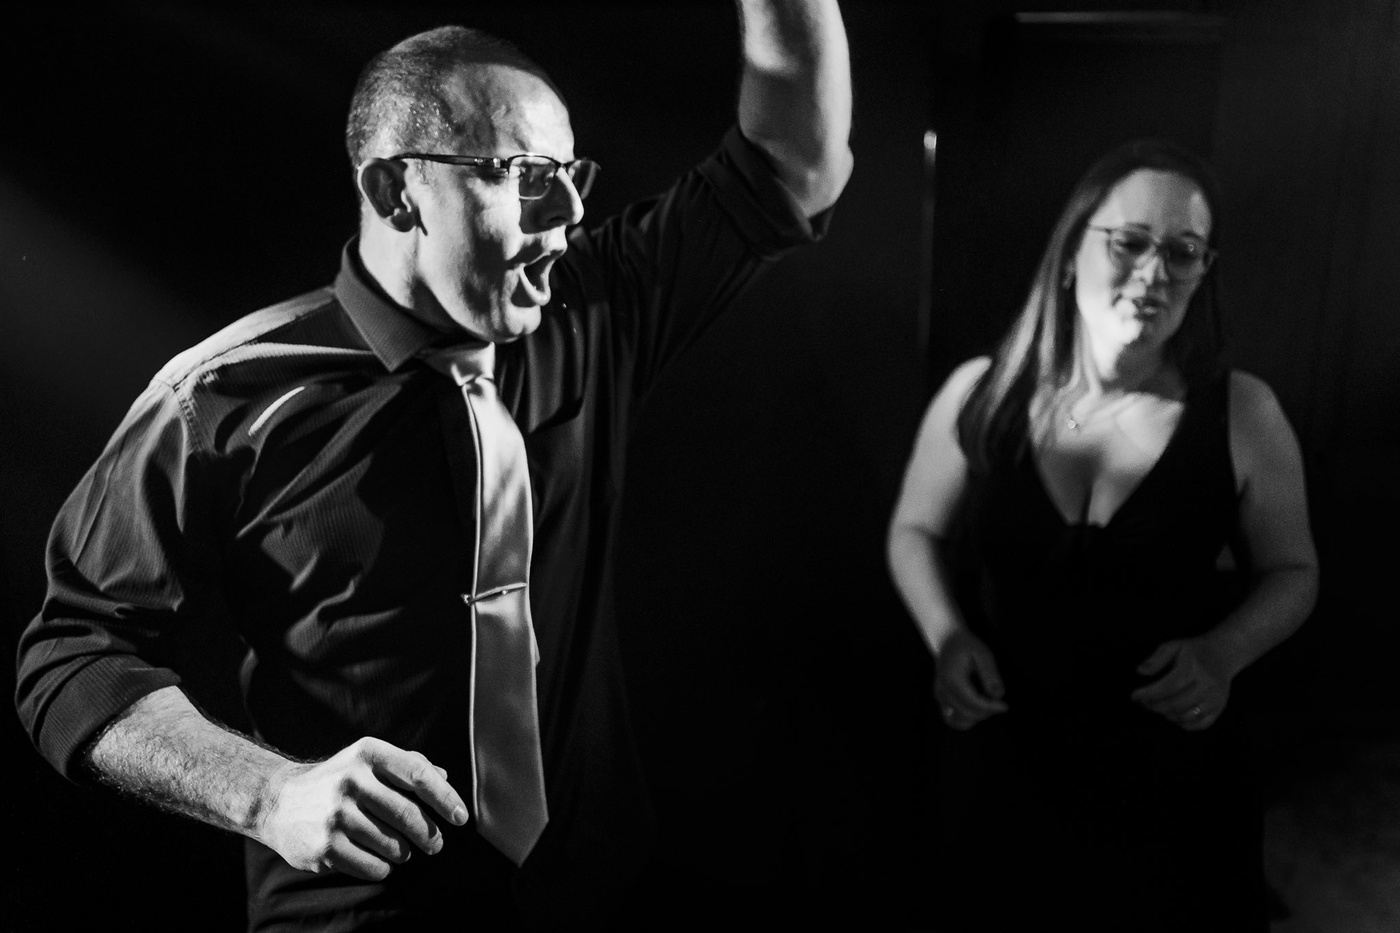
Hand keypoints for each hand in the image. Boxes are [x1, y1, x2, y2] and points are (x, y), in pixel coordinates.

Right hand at [257, 737, 468, 880]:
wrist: (279, 802)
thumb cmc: (337, 780)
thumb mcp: (367, 761)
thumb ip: (406, 764)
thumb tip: (443, 776)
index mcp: (367, 753)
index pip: (418, 775)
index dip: (445, 797)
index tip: (460, 817)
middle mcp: (350, 780)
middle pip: (409, 814)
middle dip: (430, 835)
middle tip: (436, 845)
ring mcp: (335, 814)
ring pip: (394, 845)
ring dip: (404, 853)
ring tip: (401, 850)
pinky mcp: (324, 846)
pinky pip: (374, 866)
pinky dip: (384, 868)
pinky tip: (378, 860)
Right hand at [934, 628, 1008, 729]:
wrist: (948, 640)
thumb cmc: (967, 646)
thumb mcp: (983, 654)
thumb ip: (990, 674)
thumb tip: (998, 695)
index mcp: (953, 679)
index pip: (973, 703)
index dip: (991, 707)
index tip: (1005, 706)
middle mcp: (943, 691)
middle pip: (968, 713)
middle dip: (987, 712)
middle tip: (998, 702)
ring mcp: (939, 696)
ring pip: (960, 720)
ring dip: (977, 716)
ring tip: (986, 701)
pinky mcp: (940, 700)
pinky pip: (951, 719)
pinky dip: (965, 720)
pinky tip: (976, 710)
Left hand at [1131, 637, 1234, 730]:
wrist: (1222, 654)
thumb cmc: (1193, 651)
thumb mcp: (1173, 646)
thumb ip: (1156, 659)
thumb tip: (1140, 671)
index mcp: (1194, 668)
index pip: (1168, 687)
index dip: (1149, 694)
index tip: (1135, 695)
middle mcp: (1207, 685)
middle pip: (1175, 704)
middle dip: (1154, 706)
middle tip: (1143, 702)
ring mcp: (1215, 699)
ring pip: (1186, 716)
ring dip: (1166, 715)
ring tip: (1156, 707)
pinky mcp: (1219, 708)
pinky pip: (1199, 725)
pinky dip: (1183, 724)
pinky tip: (1173, 714)